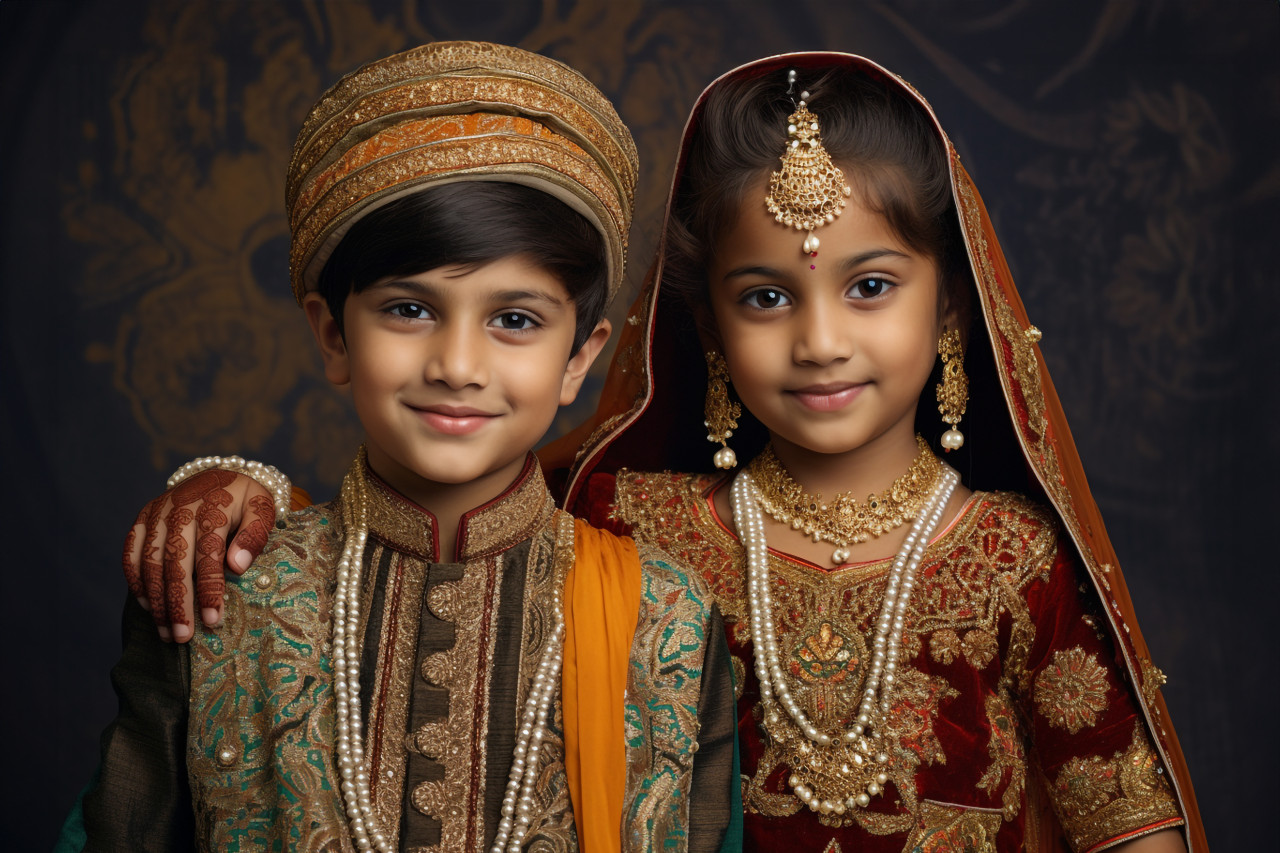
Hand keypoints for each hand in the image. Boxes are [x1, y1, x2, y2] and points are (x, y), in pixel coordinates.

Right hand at [122, 470, 275, 641]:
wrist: (218, 475)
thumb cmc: (244, 500)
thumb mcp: (261, 508)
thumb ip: (254, 534)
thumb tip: (237, 566)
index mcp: (211, 505)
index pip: (208, 553)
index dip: (209, 588)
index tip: (213, 619)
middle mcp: (179, 508)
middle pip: (174, 562)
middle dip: (178, 603)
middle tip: (183, 637)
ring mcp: (156, 513)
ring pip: (149, 562)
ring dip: (156, 600)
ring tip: (167, 633)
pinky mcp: (142, 519)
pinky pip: (131, 552)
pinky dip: (135, 581)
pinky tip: (146, 607)